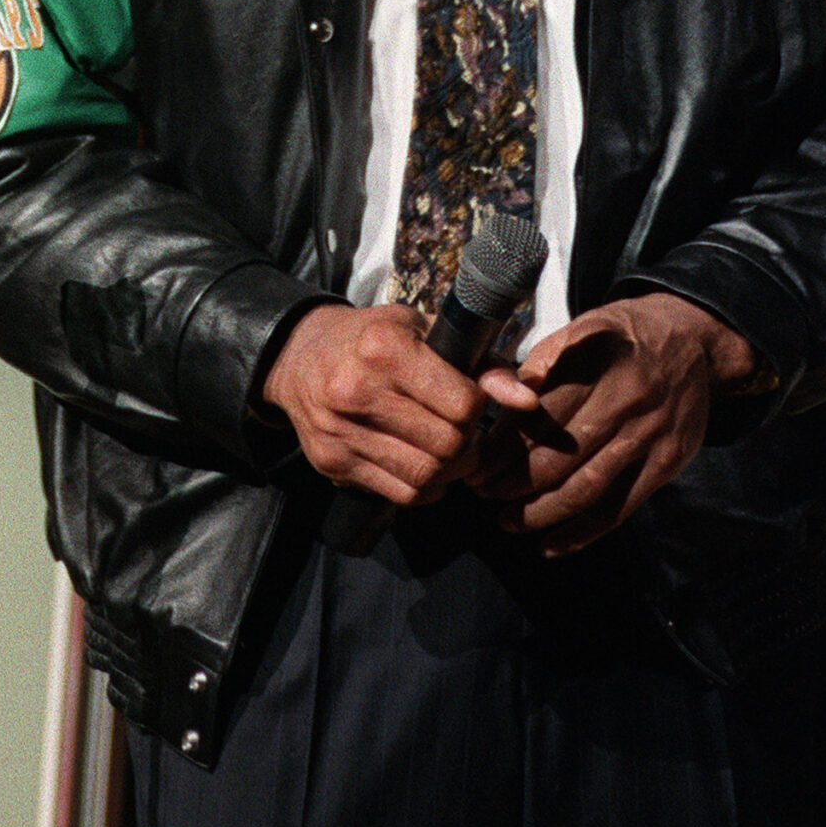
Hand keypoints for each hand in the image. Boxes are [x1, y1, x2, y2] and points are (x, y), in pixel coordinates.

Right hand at [262, 301, 538, 508]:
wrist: (298, 357)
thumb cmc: (372, 339)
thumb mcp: (423, 331)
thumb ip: (481, 363)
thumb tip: (527, 398)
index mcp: (385, 347)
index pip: (462, 404)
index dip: (477, 409)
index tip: (469, 401)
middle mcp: (358, 389)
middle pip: (448, 446)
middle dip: (467, 445)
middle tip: (463, 432)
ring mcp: (341, 431)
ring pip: (427, 477)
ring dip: (449, 471)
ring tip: (445, 451)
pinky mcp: (332, 463)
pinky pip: (401, 495)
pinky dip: (424, 487)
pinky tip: (421, 464)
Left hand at [467, 292, 756, 554]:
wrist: (694, 341)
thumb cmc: (625, 334)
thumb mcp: (586, 324)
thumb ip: (546, 358)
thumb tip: (504, 394)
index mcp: (598, 362)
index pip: (538, 413)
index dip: (502, 442)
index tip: (475, 460)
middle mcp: (627, 399)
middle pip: (559, 454)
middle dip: (512, 481)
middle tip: (481, 492)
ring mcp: (650, 435)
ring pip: (585, 487)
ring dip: (540, 512)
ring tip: (506, 521)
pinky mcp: (667, 462)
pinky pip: (619, 508)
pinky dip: (583, 533)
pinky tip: (551, 544)